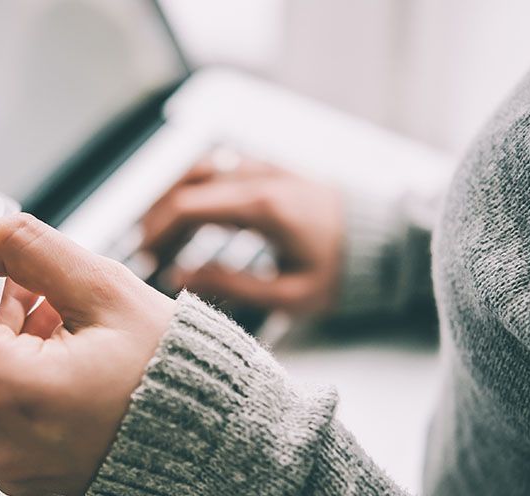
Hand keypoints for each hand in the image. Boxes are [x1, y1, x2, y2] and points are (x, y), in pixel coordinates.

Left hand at [0, 213, 175, 495]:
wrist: (214, 443)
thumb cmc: (173, 371)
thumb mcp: (103, 289)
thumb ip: (26, 248)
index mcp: (7, 390)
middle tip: (32, 280)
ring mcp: (2, 463)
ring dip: (0, 337)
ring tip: (62, 322)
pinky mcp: (16, 472)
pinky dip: (12, 374)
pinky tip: (62, 356)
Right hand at [141, 155, 343, 313]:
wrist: (386, 243)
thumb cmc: (342, 273)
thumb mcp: (290, 294)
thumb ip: (231, 285)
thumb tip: (179, 276)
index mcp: (262, 207)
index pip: (188, 207)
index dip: (157, 232)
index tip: (144, 259)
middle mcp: (260, 178)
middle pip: (186, 183)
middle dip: (157, 216)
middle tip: (144, 251)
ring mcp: (265, 168)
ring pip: (201, 169)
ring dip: (173, 198)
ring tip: (160, 234)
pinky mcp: (272, 170)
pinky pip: (221, 168)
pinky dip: (196, 188)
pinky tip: (191, 217)